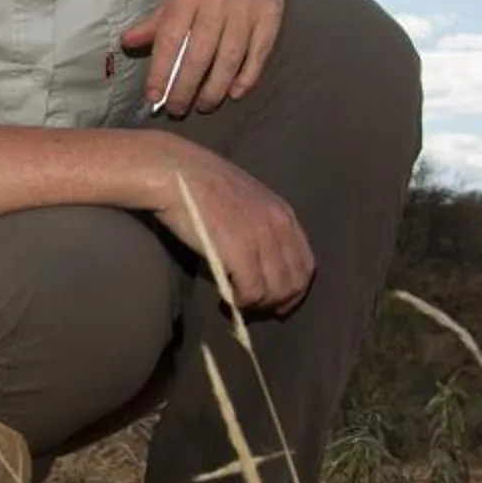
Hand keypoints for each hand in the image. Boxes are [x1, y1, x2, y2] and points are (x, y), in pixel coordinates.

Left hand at [120, 0, 298, 116]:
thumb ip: (158, 19)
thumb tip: (126, 43)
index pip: (169, 39)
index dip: (160, 71)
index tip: (153, 98)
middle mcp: (217, 0)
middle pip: (198, 55)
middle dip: (185, 88)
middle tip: (177, 110)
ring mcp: (246, 8)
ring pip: (228, 59)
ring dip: (214, 89)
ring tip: (203, 106)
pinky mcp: (271, 16)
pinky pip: (258, 55)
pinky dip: (246, 78)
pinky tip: (234, 94)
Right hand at [141, 138, 314, 310]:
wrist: (175, 173)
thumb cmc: (200, 183)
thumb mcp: (244, 198)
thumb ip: (259, 222)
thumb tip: (256, 256)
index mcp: (283, 213)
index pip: (306, 264)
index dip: (294, 290)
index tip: (279, 303)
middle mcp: (279, 227)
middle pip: (295, 283)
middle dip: (278, 303)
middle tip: (254, 308)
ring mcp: (262, 239)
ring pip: (276, 292)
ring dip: (258, 305)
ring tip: (237, 302)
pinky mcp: (240, 252)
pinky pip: (253, 292)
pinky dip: (241, 302)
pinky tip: (226, 298)